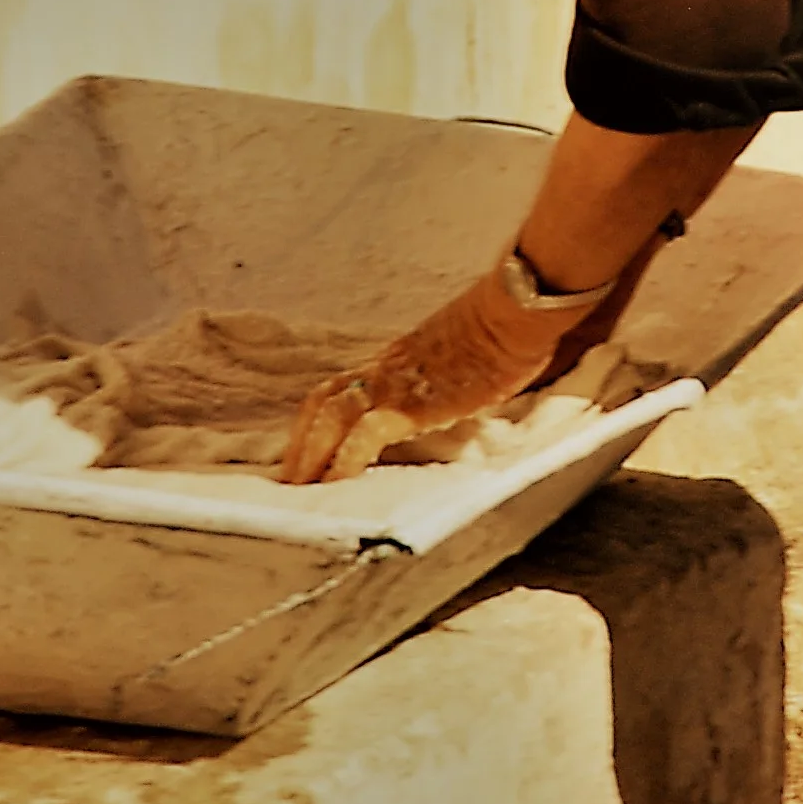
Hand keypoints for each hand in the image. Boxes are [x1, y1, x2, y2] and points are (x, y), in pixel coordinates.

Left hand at [279, 269, 579, 484]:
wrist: (513, 312)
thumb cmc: (504, 328)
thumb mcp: (465, 355)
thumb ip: (450, 375)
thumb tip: (463, 392)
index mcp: (396, 359)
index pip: (340, 388)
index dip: (316, 419)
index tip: (306, 447)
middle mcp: (385, 369)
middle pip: (322, 401)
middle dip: (300, 442)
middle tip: (289, 481)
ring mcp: (394, 384)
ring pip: (331, 416)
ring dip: (311, 454)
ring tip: (301, 491)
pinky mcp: (412, 404)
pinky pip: (366, 433)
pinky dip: (346, 458)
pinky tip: (337, 483)